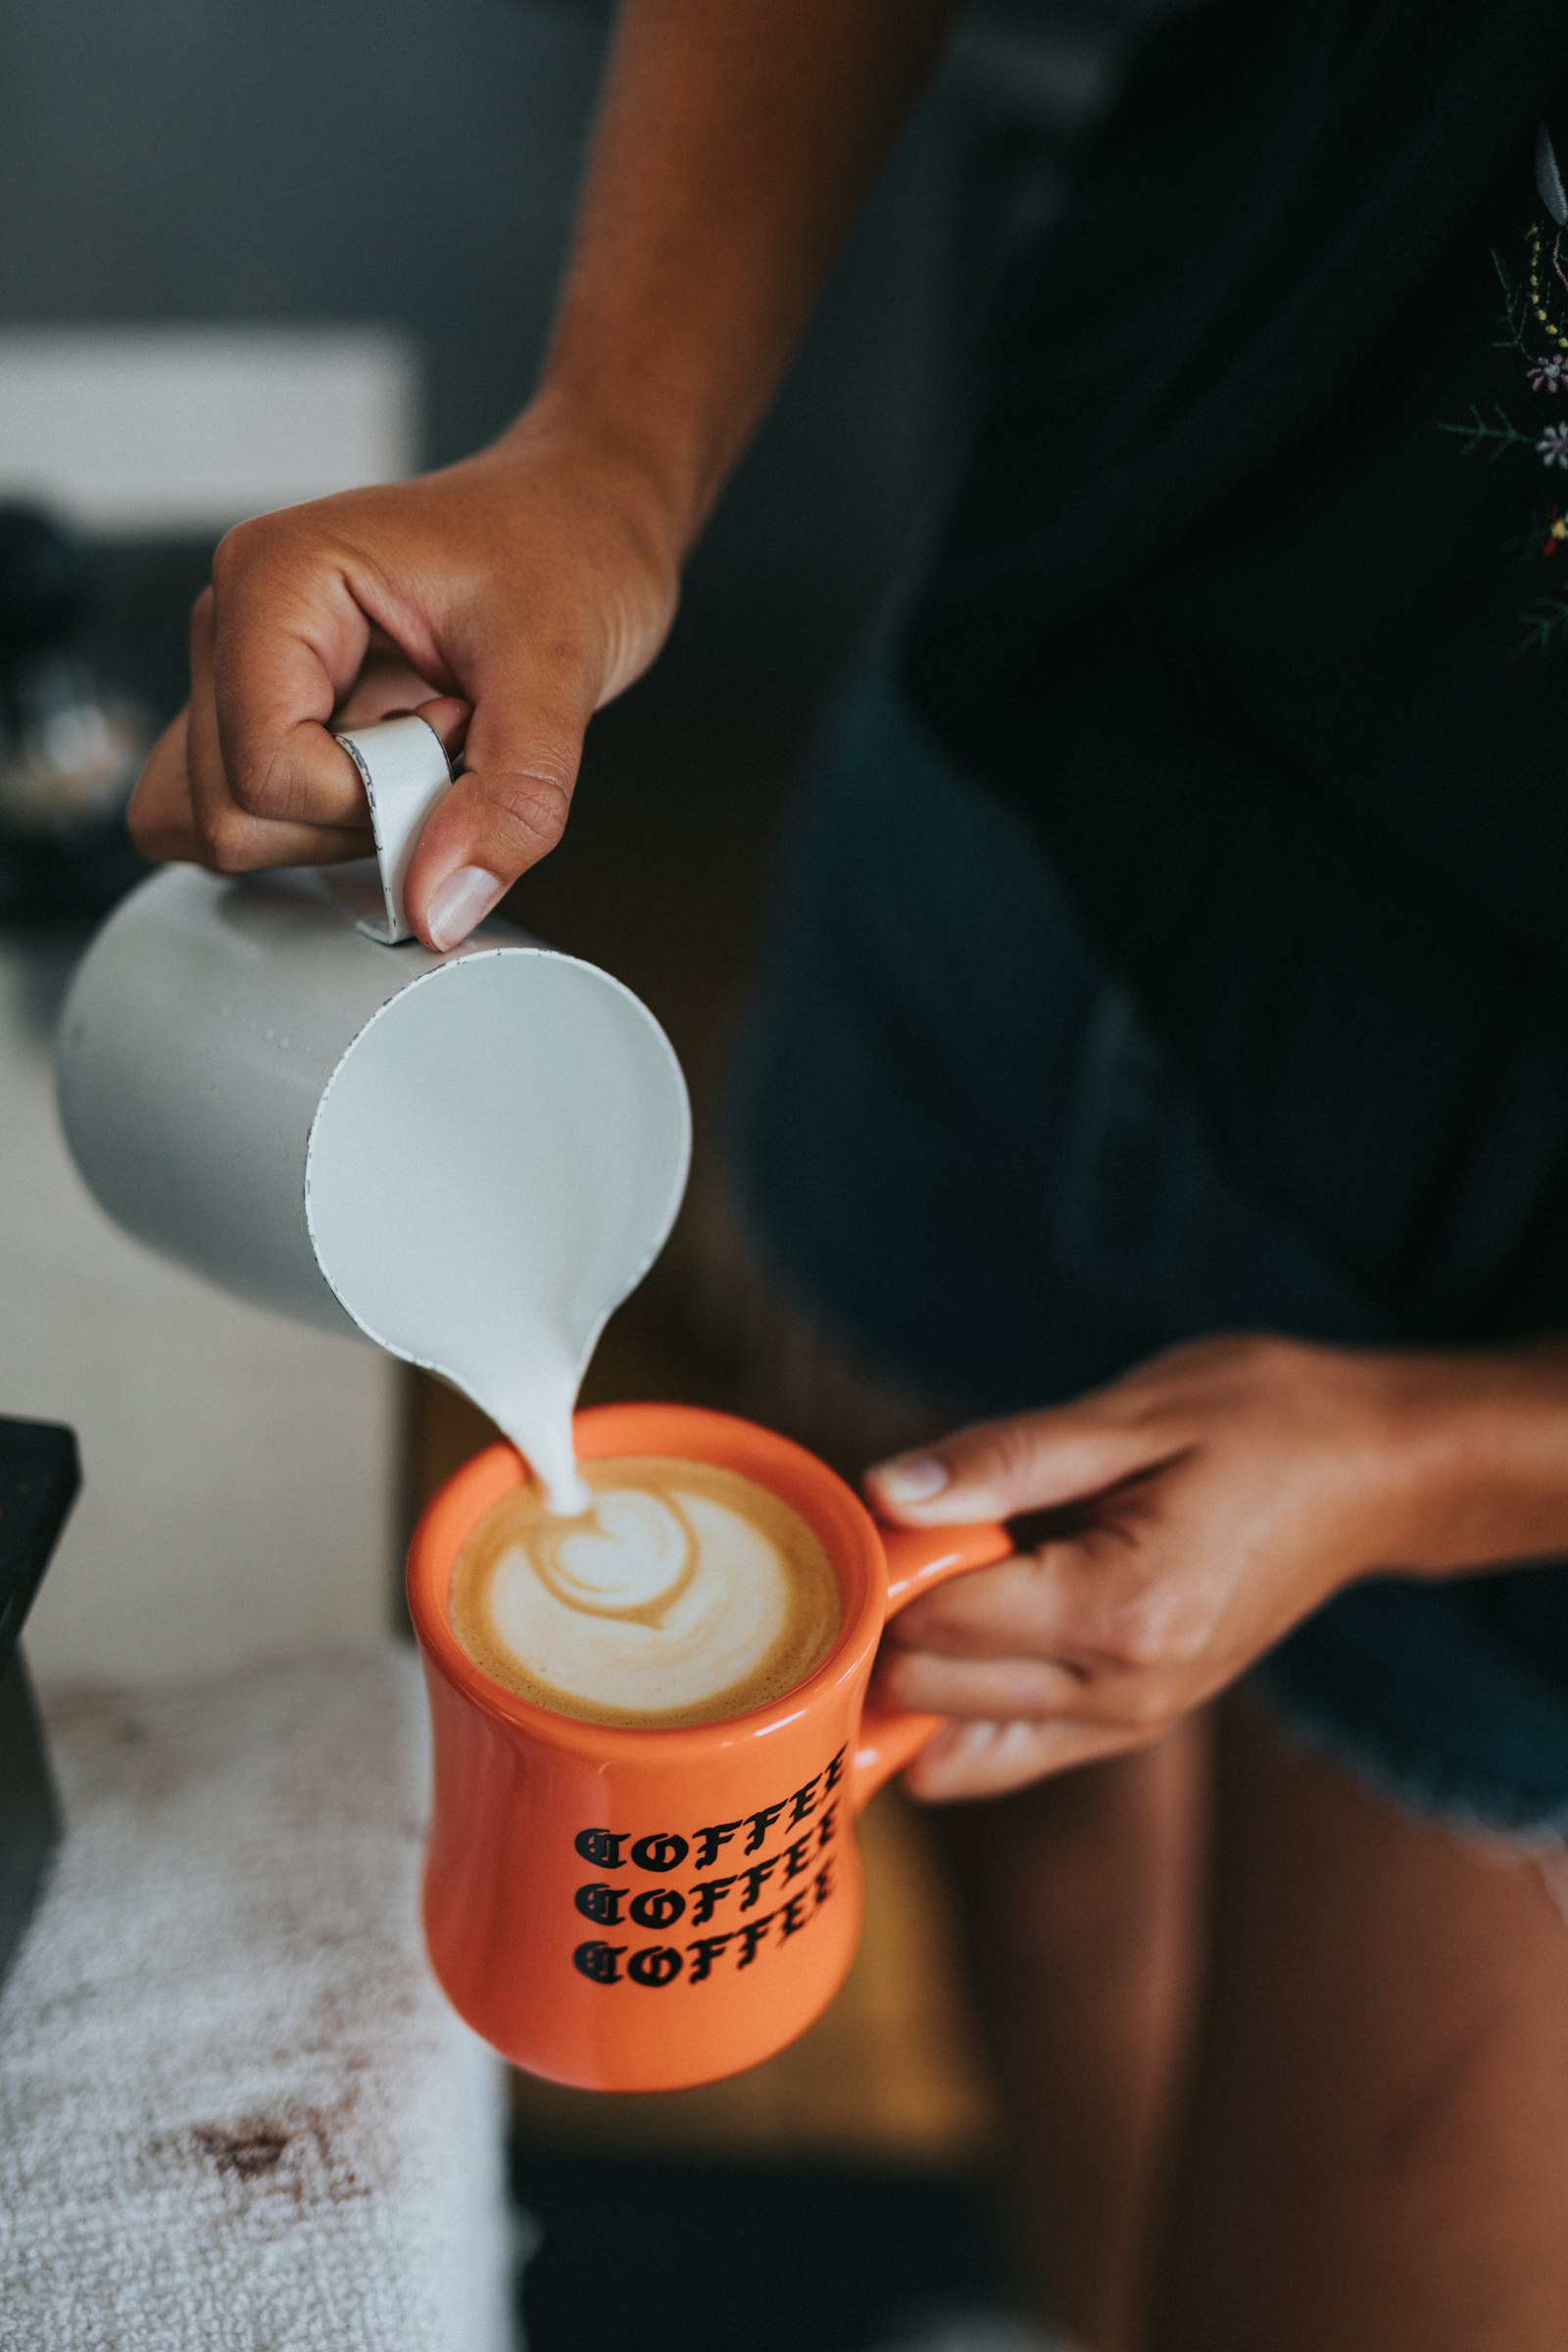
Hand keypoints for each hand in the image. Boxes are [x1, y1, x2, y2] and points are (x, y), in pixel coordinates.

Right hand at [126, 399, 682, 949]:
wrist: (583, 520)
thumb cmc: (567, 548)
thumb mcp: (562, 668)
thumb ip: (510, 797)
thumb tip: (440, 906)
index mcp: (273, 578)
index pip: (264, 770)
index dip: (373, 795)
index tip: (456, 731)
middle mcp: (236, 623)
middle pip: (232, 813)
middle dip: (358, 815)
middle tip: (448, 734)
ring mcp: (240, 673)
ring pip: (227, 829)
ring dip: (338, 828)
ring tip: (420, 744)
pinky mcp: (266, 715)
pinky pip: (250, 821)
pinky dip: (325, 829)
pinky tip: (393, 767)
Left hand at [864, 1336, 1422, 1801]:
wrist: (1374, 1474)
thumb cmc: (1263, 1422)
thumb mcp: (1132, 1414)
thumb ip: (1002, 1460)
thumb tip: (884, 1492)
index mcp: (1126, 1611)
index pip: (940, 1626)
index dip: (886, 1566)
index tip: (878, 1507)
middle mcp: (1127, 1693)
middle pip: (933, 1698)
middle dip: (885, 1625)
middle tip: (889, 1540)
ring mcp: (1132, 1723)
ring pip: (955, 1748)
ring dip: (911, 1677)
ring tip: (919, 1585)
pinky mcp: (1130, 1725)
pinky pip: (1003, 1754)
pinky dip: (954, 1708)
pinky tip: (955, 1628)